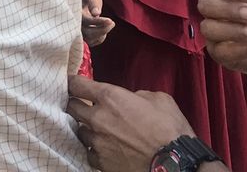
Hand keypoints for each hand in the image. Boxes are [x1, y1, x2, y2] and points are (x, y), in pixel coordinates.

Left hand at [67, 76, 194, 171]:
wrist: (175, 164)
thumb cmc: (170, 130)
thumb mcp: (158, 99)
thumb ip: (136, 95)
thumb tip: (130, 99)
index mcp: (110, 97)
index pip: (77, 85)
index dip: (73, 83)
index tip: (73, 83)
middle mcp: (98, 118)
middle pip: (71, 107)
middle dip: (76, 104)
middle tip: (84, 106)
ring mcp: (97, 142)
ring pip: (80, 131)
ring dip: (87, 129)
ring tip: (100, 131)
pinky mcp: (100, 162)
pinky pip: (89, 152)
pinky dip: (95, 149)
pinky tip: (106, 148)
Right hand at [76, 0, 113, 45]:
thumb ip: (92, 2)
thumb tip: (96, 13)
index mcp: (74, 11)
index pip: (86, 21)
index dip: (98, 22)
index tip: (110, 20)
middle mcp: (74, 22)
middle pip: (87, 33)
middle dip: (102, 30)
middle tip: (112, 22)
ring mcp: (78, 28)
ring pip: (89, 39)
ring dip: (101, 35)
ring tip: (110, 25)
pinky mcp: (83, 32)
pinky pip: (91, 41)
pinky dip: (99, 39)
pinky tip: (105, 29)